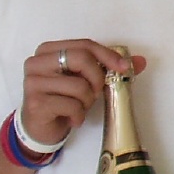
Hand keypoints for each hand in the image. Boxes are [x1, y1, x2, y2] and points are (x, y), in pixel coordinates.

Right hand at [20, 41, 141, 147]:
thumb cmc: (63, 99)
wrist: (40, 128)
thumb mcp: (86, 80)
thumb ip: (109, 68)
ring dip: (87, 101)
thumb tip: (141, 61)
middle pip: (81, 59)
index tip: (124, 68)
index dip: (108, 55)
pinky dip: (79, 115)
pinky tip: (72, 118)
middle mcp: (36, 62)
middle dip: (97, 78)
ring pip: (79, 86)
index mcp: (49, 50)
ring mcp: (33, 82)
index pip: (84, 44)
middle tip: (96, 92)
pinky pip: (72, 106)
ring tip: (79, 107)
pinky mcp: (35, 103)